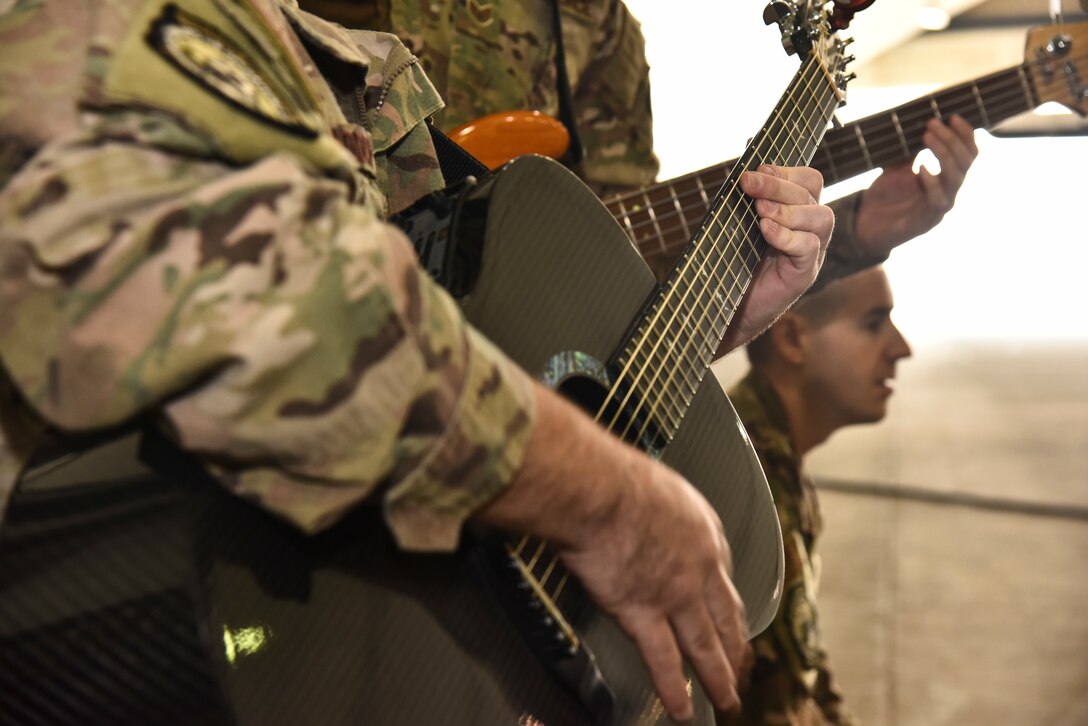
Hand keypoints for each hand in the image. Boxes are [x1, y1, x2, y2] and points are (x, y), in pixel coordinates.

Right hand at [477, 383, 750, 720]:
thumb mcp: (652, 482)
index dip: (728, 600)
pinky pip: (664, 660)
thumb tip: (635, 506)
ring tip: (728, 698)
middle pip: (725, 615)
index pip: (723, 572)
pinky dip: (674, 688)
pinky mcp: (645, 614)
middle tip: (744, 666)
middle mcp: (699, 565)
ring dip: (719, 675)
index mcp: (702, 529)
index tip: (731, 615)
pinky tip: (681, 709)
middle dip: (736, 645)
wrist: (598, 489)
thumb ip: (655, 505)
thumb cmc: (614, 476)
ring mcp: (676, 594)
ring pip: (705, 644)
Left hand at [719, 164, 833, 353]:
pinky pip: (809, 248)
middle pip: (812, 195)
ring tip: (759, 212)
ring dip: (788, 210)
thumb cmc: (735, 266)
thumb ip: (747, 201)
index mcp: (797, 214)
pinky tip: (766, 231)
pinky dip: (787, 236)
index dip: (787, 171)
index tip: (756, 169)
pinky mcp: (804, 275)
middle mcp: (810, 230)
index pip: (809, 181)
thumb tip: (745, 165)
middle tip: (748, 183)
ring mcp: (812, 253)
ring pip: (820, 218)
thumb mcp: (739, 226)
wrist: (730, 311)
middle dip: (778, 185)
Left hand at [853, 114, 978, 254]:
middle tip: (932, 124)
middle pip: (965, 162)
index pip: (968, 153)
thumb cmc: (885, 194)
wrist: (866, 223)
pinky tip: (921, 168)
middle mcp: (949, 190)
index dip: (965, 134)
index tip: (952, 116)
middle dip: (951, 139)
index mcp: (946, 176)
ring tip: (927, 137)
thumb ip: (911, 150)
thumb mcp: (897, 166)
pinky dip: (932, 182)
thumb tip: (921, 123)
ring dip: (943, 154)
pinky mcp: (928, 220)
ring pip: (956, 178)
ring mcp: (940, 206)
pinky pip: (938, 200)